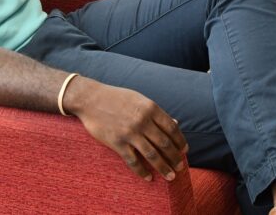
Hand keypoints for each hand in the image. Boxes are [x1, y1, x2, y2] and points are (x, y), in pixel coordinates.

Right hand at [66, 77, 188, 181]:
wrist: (90, 98)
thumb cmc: (116, 98)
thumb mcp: (139, 100)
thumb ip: (156, 113)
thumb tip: (175, 123)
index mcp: (150, 108)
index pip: (171, 128)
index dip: (180, 141)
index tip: (184, 151)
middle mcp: (142, 121)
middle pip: (164, 144)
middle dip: (175, 158)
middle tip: (180, 168)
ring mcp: (130, 133)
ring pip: (152, 155)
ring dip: (164, 168)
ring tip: (170, 177)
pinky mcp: (117, 142)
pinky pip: (133, 161)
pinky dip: (142, 172)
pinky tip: (148, 178)